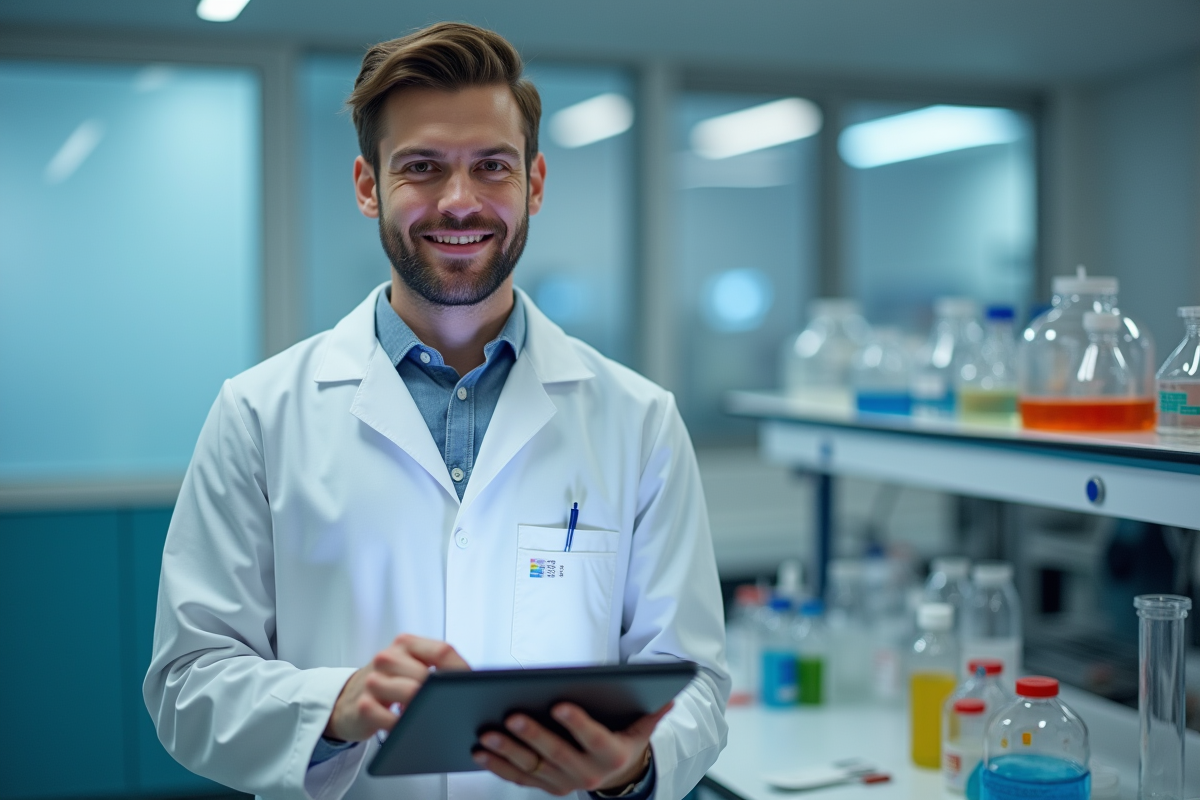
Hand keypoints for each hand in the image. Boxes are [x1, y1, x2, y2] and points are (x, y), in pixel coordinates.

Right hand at [324, 634, 468, 741]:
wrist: (347, 701)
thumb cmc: (389, 683)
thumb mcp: (410, 666)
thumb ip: (436, 667)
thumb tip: (471, 681)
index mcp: (406, 643)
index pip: (442, 651)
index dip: (461, 670)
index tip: (472, 687)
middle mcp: (388, 657)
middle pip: (427, 676)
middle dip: (441, 695)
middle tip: (450, 707)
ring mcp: (373, 680)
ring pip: (411, 695)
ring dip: (422, 710)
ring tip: (426, 716)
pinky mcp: (363, 705)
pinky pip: (391, 719)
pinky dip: (404, 726)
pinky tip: (406, 727)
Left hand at [471, 701, 672, 795]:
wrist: (617, 777)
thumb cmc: (625, 741)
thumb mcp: (642, 728)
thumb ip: (652, 711)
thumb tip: (669, 694)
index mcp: (611, 756)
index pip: (593, 739)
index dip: (577, 724)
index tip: (560, 704)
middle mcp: (586, 775)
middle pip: (556, 754)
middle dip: (533, 736)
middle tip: (513, 716)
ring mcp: (562, 783)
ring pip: (532, 768)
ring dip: (508, 752)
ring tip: (488, 734)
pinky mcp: (545, 786)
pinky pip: (518, 778)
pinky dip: (498, 766)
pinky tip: (480, 751)